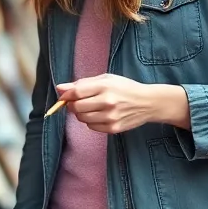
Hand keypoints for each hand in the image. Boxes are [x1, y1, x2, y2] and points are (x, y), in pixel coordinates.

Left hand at [56, 75, 188, 133]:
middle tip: (80, 101)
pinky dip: (91, 121)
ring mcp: (110, 117)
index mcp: (105, 86)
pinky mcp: (113, 128)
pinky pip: (91, 127)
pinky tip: (100, 115)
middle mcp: (107, 102)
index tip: (65, 96)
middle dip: (73, 105)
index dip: (66, 95)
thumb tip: (59, 88)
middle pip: (76, 107)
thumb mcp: (106, 79)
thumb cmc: (125, 88)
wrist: (148, 103)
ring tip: (92, 107)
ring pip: (82, 118)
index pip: (76, 93)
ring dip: (81, 114)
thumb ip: (82, 83)